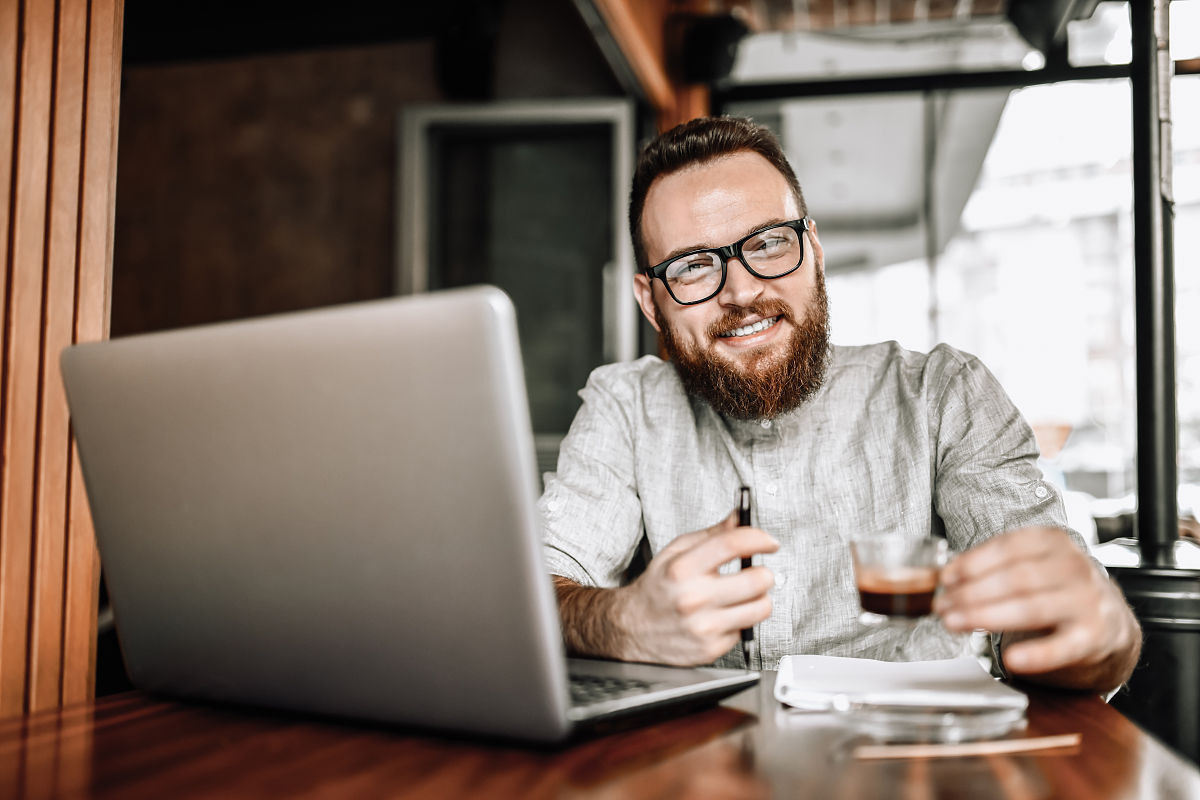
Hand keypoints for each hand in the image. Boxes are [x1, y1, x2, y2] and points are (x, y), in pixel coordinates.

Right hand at [613, 511, 778, 665]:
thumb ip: (712, 535)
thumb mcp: (676, 552)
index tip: (770, 542)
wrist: (632, 629)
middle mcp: (693, 597)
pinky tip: (724, 617)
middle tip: (758, 573)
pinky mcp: (710, 649)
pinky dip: (740, 622)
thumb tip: (740, 516)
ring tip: (745, 596)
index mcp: (682, 568)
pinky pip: (746, 630)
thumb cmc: (658, 587)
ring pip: (761, 607)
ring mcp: (703, 626)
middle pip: (757, 579)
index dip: (759, 539)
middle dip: (764, 573)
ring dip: (759, 599)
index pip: (732, 544)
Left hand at [935, 527, 1140, 690]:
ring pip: (1030, 607)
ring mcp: (1085, 601)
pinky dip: (1036, 654)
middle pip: (1015, 578)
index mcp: (1053, 543)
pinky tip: (1011, 658)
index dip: (972, 563)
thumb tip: (944, 577)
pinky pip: (1061, 647)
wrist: (1108, 624)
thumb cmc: (1058, 590)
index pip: (1008, 547)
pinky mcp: (1093, 636)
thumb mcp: (1031, 566)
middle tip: (943, 606)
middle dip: (972, 593)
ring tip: (956, 623)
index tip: (946, 578)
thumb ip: (992, 567)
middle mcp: (1073, 568)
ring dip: (986, 616)